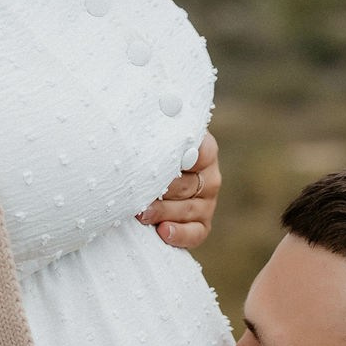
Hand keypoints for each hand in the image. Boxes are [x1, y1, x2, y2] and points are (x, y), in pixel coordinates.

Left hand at [136, 132, 221, 248]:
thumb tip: (145, 110)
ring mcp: (208, 203)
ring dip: (162, 212)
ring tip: (140, 213)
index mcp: (204, 150)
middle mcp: (210, 177)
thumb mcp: (154, 134)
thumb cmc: (149, 151)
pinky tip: (162, 232)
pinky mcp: (202, 225)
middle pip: (187, 185)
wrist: (149, 174)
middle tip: (136, 192)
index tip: (154, 158)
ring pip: (188, 209)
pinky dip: (180, 234)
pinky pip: (195, 233)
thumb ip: (156, 129)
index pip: (198, 152)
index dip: (175, 157)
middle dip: (161, 190)